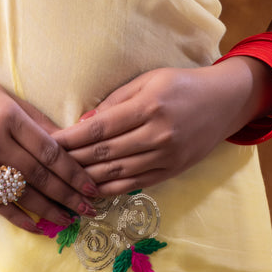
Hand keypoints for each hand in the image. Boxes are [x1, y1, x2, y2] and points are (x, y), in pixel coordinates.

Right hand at [0, 61, 99, 233]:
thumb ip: (32, 117)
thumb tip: (65, 140)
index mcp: (6, 115)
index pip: (49, 150)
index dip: (73, 172)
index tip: (92, 185)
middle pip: (38, 175)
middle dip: (68, 195)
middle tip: (90, 209)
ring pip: (18, 192)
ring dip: (47, 209)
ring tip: (68, 220)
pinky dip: (16, 215)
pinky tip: (35, 225)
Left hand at [53, 61, 271, 191]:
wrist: (223, 101)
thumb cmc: (180, 84)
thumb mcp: (148, 80)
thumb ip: (115, 101)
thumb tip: (83, 122)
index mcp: (149, 106)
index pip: (100, 127)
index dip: (72, 138)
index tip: (49, 142)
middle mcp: (158, 134)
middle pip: (106, 152)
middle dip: (73, 159)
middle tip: (48, 164)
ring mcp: (167, 155)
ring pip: (118, 172)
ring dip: (87, 178)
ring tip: (62, 180)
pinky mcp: (173, 170)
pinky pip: (135, 184)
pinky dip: (110, 189)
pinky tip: (90, 190)